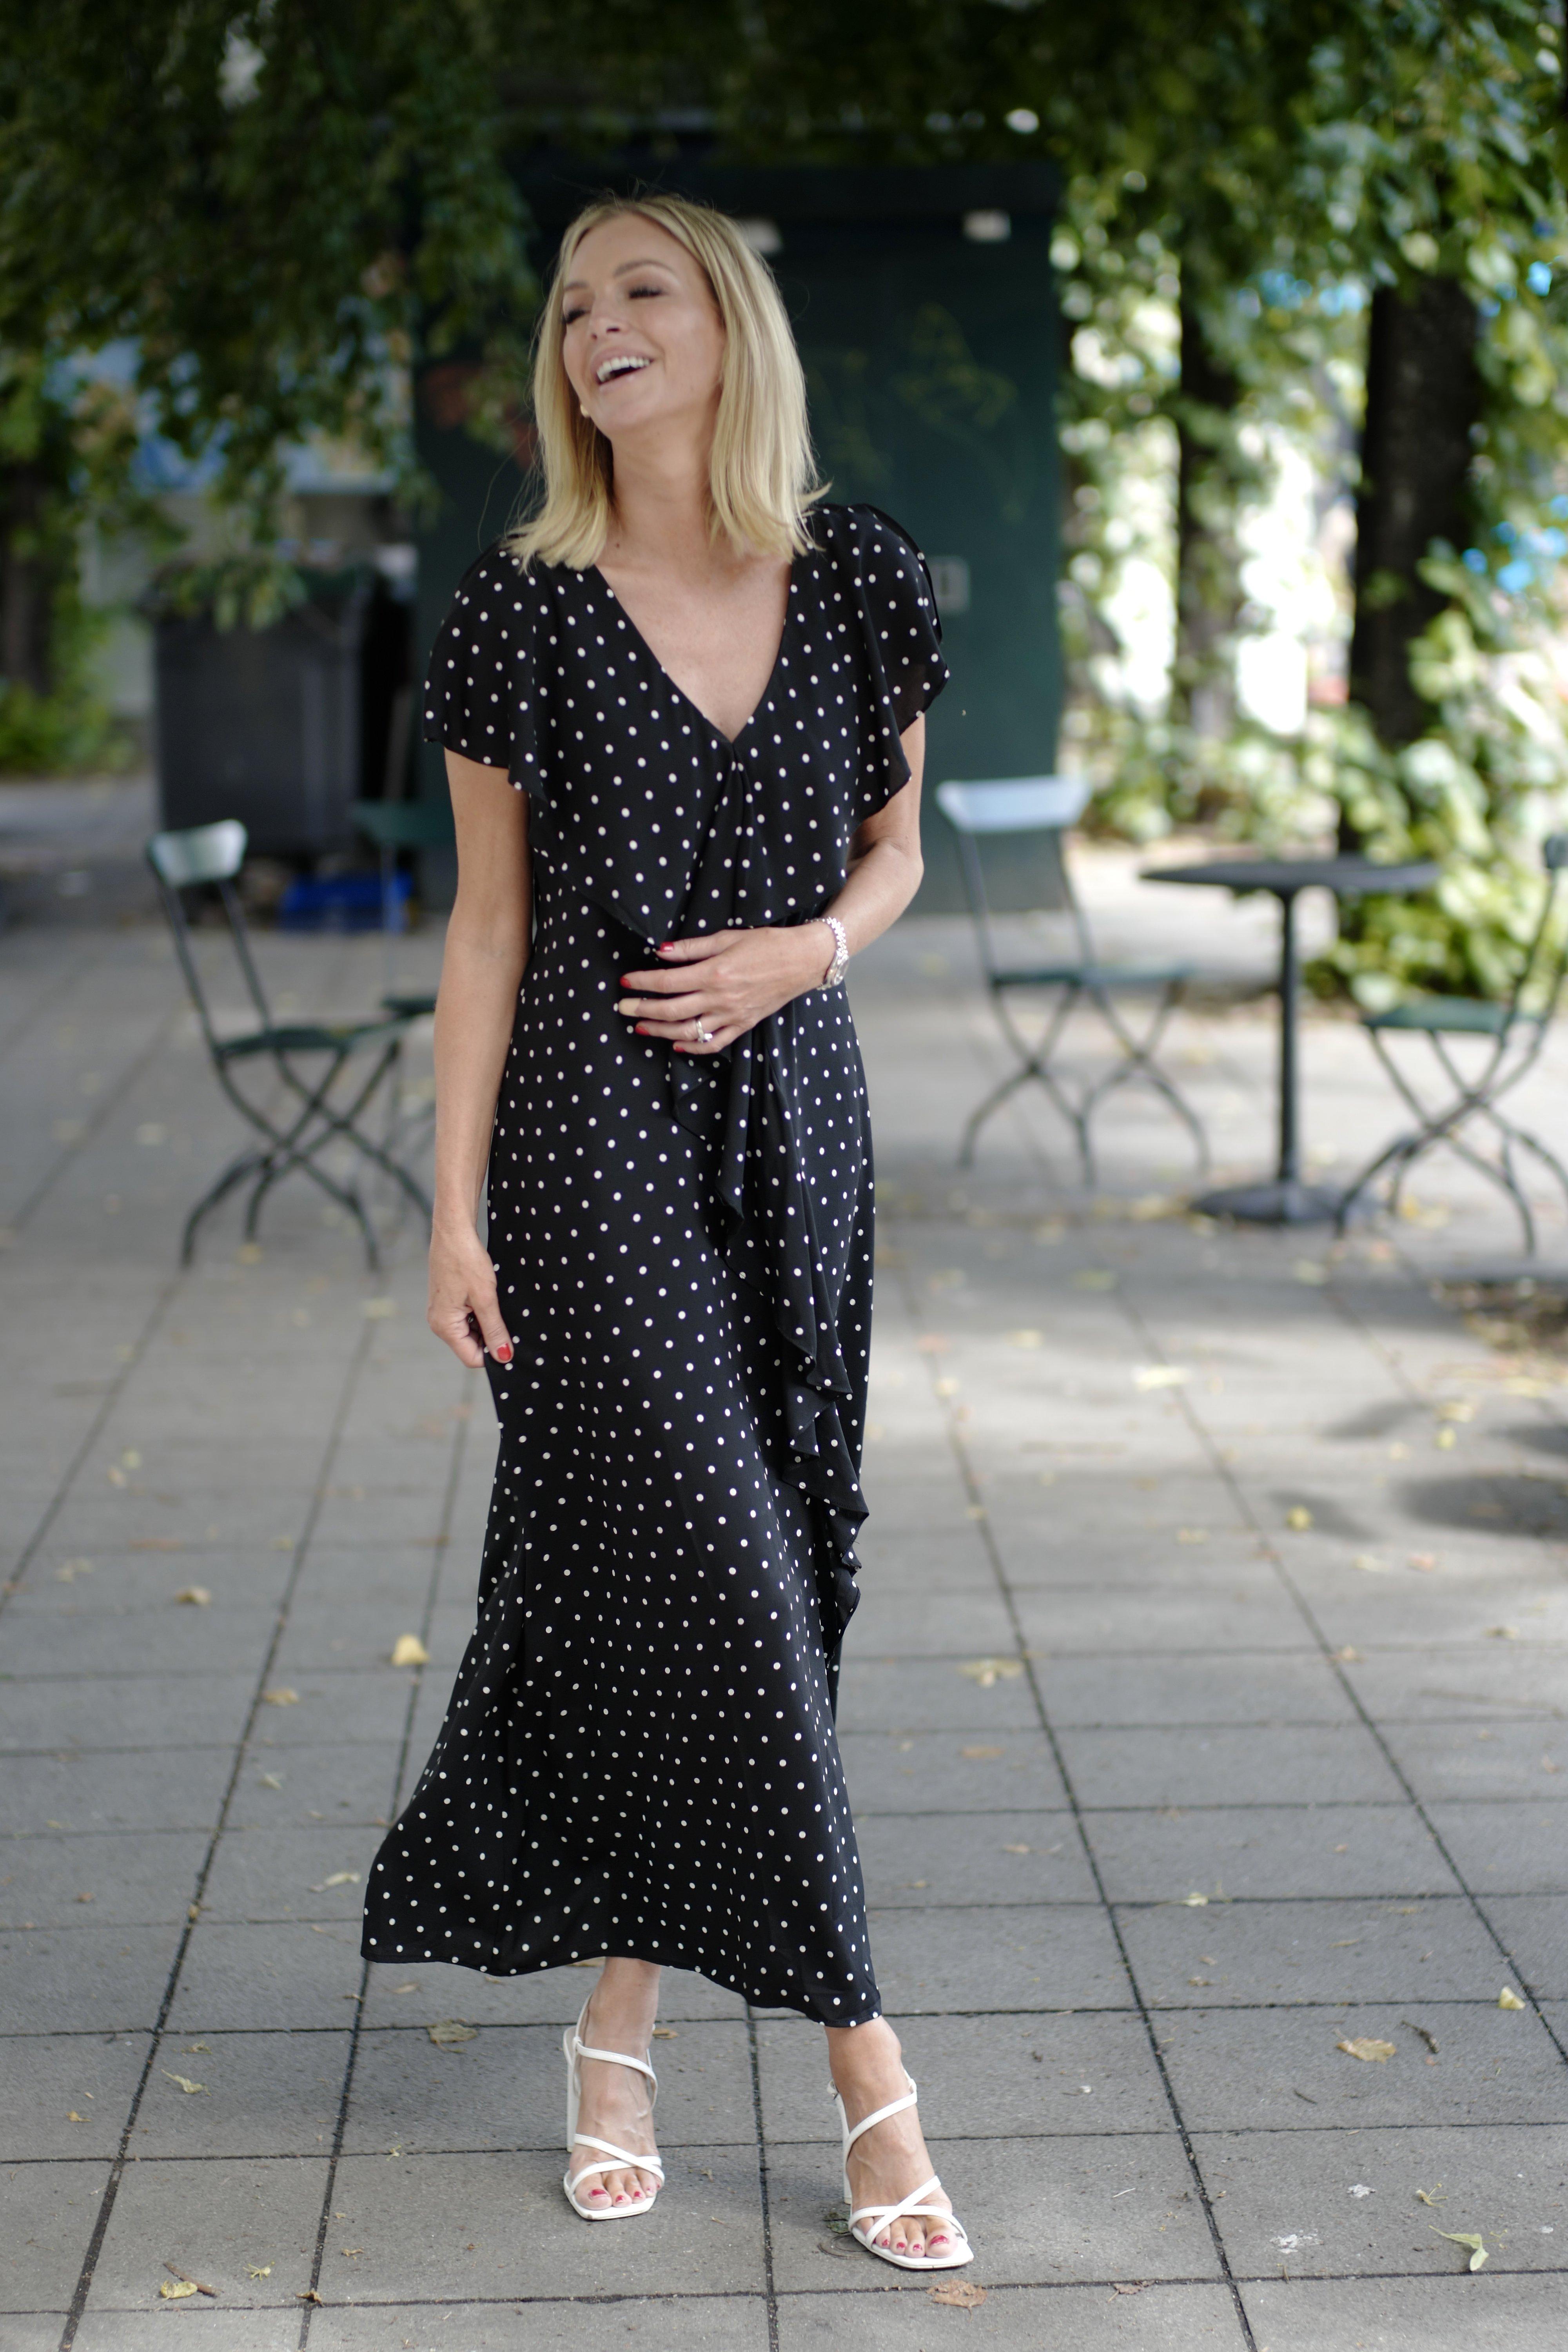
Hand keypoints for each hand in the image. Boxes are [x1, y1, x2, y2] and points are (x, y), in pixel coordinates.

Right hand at [428, 1216, 512, 1368]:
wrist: (453, 1231)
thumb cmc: (466, 1260)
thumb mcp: (486, 1298)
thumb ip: (495, 1330)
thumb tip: (503, 1357)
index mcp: (444, 1326)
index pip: (472, 1357)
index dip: (494, 1354)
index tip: (513, 1342)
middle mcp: (438, 1323)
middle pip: (470, 1346)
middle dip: (491, 1339)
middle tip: (509, 1322)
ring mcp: (441, 1312)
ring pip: (470, 1332)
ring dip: (487, 1325)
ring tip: (499, 1306)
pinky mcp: (446, 1301)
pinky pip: (466, 1318)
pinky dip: (480, 1314)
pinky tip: (490, 1300)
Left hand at [617, 924, 830, 1052]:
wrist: (803, 960)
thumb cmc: (766, 944)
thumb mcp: (727, 938)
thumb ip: (691, 948)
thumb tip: (660, 952)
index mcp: (713, 973)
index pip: (667, 982)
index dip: (642, 983)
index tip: (625, 982)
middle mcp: (720, 998)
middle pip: (671, 1010)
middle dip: (643, 1009)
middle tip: (623, 1008)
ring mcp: (732, 1015)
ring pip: (688, 1032)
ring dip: (661, 1031)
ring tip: (642, 1027)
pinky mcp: (743, 1025)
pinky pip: (715, 1043)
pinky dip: (694, 1048)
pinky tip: (678, 1046)